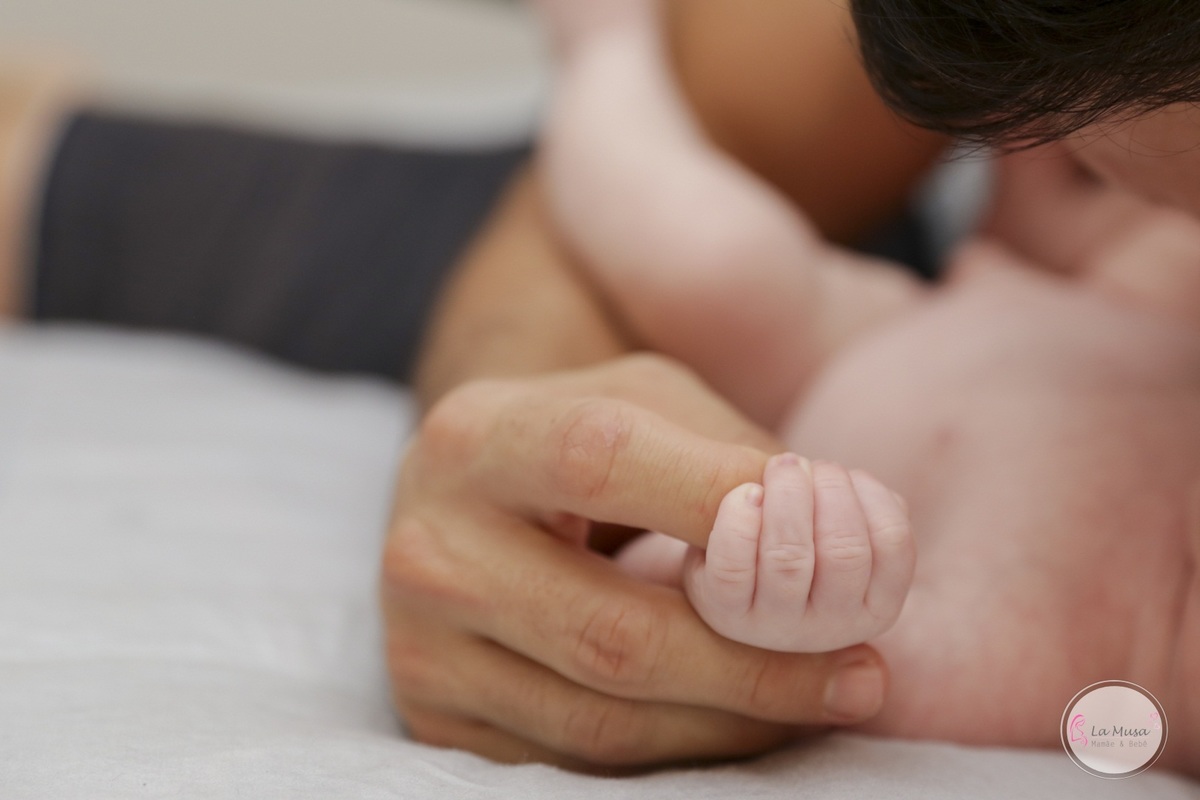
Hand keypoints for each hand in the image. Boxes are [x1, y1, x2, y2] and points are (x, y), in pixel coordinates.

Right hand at [381, 354, 889, 769]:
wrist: (465, 498)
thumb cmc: (577, 439)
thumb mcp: (645, 400)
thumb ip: (731, 452)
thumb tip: (839, 533)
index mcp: (477, 437)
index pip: (603, 464)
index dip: (723, 505)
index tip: (835, 546)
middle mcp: (429, 545)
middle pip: (611, 633)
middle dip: (757, 665)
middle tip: (862, 673)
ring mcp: (421, 645)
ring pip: (603, 720)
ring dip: (732, 724)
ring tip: (819, 701)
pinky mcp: (435, 715)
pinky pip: (574, 762)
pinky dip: (674, 752)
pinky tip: (732, 722)